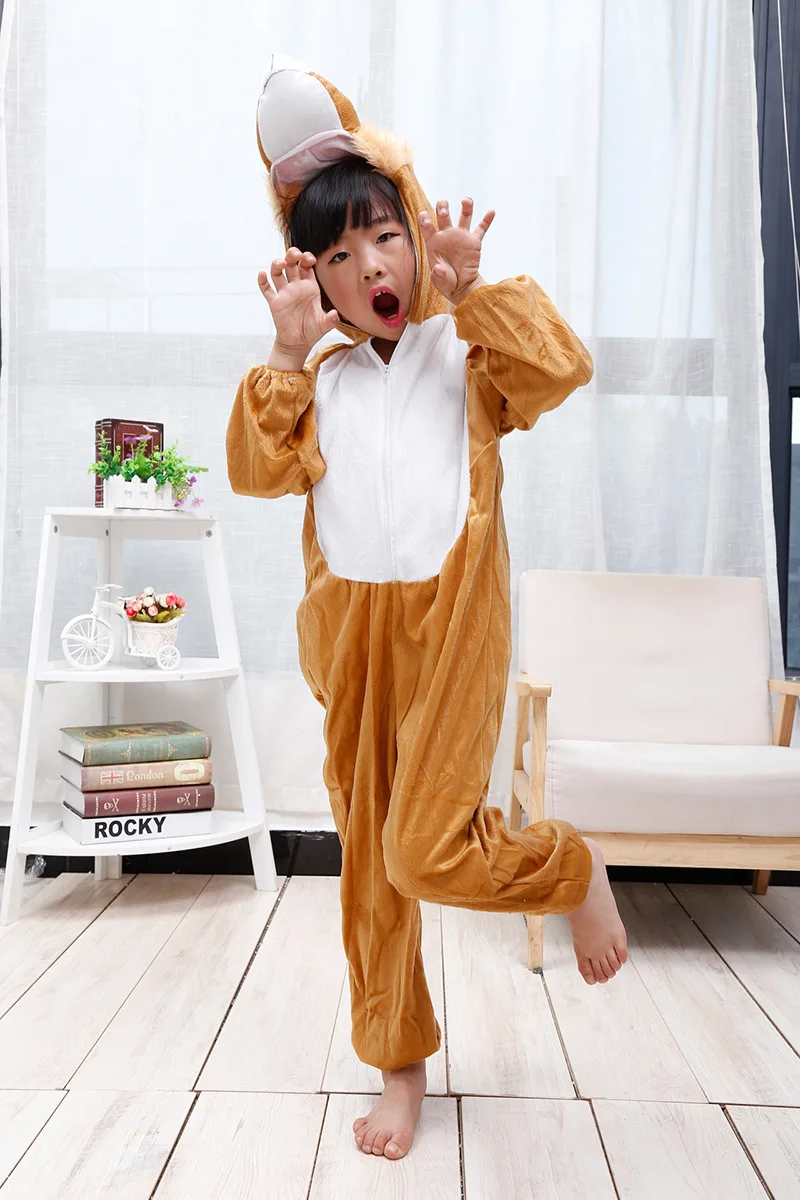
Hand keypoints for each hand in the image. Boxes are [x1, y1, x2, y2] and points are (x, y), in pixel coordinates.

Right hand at [261, 248, 339, 368]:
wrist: (298, 343)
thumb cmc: (312, 331)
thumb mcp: (323, 326)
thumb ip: (330, 320)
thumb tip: (335, 315)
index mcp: (309, 287)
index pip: (306, 266)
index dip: (307, 258)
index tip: (310, 259)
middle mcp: (296, 287)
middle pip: (291, 263)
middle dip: (292, 255)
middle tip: (295, 255)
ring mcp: (284, 293)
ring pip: (277, 272)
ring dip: (277, 265)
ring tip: (280, 264)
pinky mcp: (274, 302)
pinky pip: (266, 289)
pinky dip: (262, 281)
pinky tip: (262, 274)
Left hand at [418, 198, 494, 305]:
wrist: (462, 287)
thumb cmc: (447, 283)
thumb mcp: (440, 282)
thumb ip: (438, 275)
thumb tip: (439, 269)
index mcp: (434, 242)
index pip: (427, 226)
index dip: (424, 220)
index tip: (425, 216)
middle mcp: (447, 235)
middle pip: (443, 216)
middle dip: (443, 209)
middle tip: (445, 209)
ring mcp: (461, 237)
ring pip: (463, 217)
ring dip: (466, 207)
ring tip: (466, 200)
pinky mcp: (474, 242)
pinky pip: (481, 229)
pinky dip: (486, 221)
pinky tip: (491, 211)